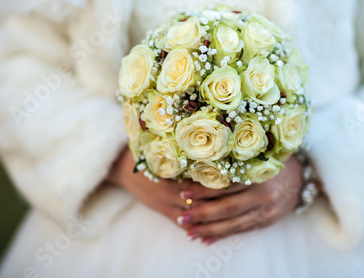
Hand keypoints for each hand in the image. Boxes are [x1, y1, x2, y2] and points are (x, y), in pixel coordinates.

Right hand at [106, 146, 250, 228]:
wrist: (120, 166)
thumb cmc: (144, 150)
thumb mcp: (161, 145)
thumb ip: (183, 145)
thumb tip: (208, 133)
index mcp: (172, 166)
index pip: (200, 173)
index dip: (219, 175)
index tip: (238, 172)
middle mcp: (171, 186)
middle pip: (202, 195)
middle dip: (221, 197)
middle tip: (242, 196)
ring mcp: (167, 200)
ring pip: (195, 211)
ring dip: (212, 214)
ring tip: (233, 214)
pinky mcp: (163, 210)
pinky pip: (183, 222)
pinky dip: (197, 226)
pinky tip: (211, 229)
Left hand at [177, 156, 302, 243]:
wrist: (302, 177)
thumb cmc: (274, 159)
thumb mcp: (257, 154)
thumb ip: (235, 158)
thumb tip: (201, 163)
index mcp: (260, 174)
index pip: (226, 185)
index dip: (203, 190)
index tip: (183, 192)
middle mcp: (264, 195)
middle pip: (227, 208)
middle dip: (202, 214)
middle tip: (182, 217)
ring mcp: (267, 211)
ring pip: (233, 224)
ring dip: (209, 229)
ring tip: (190, 232)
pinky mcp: (267, 222)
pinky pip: (242, 231)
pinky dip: (223, 236)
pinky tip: (207, 239)